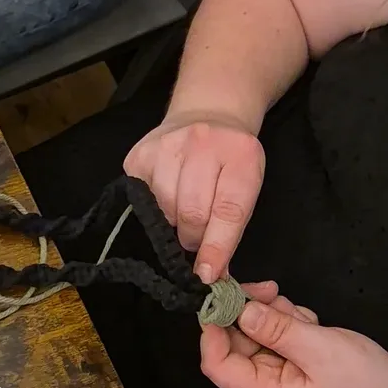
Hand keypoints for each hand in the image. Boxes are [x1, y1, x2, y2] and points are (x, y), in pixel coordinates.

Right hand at [123, 111, 263, 282]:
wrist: (209, 113)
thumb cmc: (232, 160)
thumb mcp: (247, 186)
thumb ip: (231, 228)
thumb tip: (210, 274)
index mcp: (240, 154)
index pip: (228, 210)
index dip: (217, 247)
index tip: (207, 274)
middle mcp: (202, 143)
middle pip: (191, 212)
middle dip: (193, 238)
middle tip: (196, 238)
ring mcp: (166, 144)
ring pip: (163, 208)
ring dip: (171, 224)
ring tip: (181, 215)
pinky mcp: (140, 152)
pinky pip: (141, 197)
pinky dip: (152, 208)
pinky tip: (163, 195)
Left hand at [200, 289, 387, 387]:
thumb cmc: (362, 381)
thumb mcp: (319, 349)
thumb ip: (278, 329)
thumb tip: (240, 309)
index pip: (217, 364)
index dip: (212, 331)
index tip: (222, 298)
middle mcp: (266, 381)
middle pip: (234, 340)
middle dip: (247, 311)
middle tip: (266, 289)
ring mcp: (279, 366)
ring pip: (255, 328)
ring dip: (273, 312)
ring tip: (302, 315)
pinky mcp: (292, 353)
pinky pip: (276, 327)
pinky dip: (289, 316)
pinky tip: (311, 321)